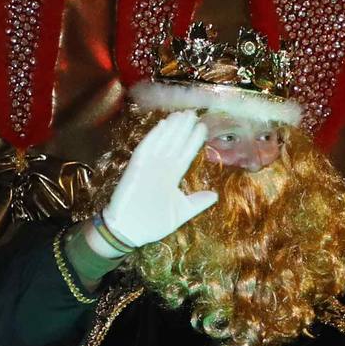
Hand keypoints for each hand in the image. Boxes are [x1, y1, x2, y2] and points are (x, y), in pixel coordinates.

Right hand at [90, 110, 217, 255]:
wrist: (129, 233)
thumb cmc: (152, 224)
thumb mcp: (181, 213)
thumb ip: (197, 203)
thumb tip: (215, 195)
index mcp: (171, 177)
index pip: (185, 155)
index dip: (193, 141)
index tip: (203, 127)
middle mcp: (161, 169)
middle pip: (175, 144)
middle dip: (184, 129)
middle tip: (193, 113)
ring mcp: (149, 167)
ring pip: (163, 143)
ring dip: (172, 128)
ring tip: (183, 114)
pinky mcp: (136, 168)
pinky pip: (146, 149)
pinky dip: (154, 136)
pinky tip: (163, 124)